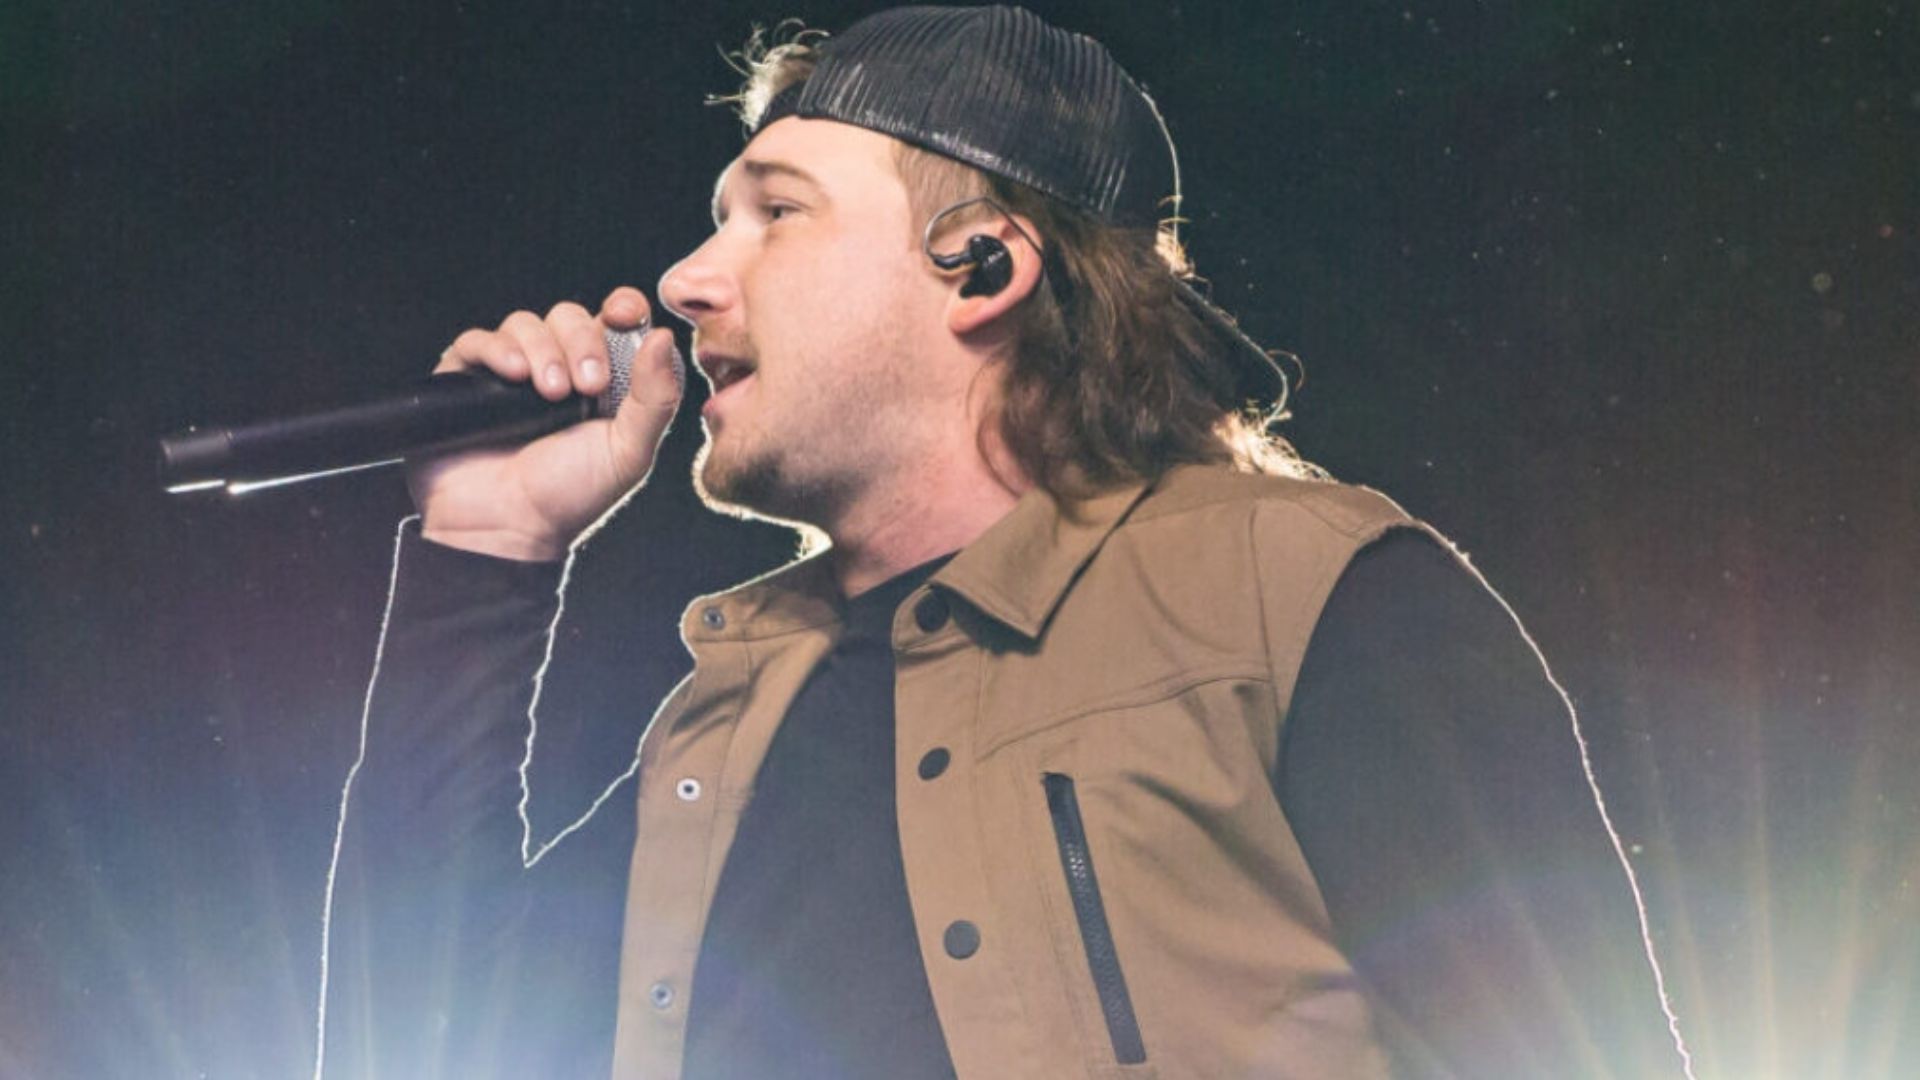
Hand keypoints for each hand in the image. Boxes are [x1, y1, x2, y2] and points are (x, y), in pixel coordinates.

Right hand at [406, 286, 683, 560]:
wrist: (508, 528)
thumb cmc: (571, 496)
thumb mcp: (629, 451)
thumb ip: (656, 397)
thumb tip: (664, 335)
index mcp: (600, 377)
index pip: (612, 320)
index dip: (621, 306)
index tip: (625, 313)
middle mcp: (555, 366)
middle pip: (569, 315)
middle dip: (582, 342)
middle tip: (587, 385)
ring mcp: (509, 371)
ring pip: (525, 323)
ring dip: (542, 350)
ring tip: (549, 392)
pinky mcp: (465, 379)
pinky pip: (478, 340)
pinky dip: (497, 349)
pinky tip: (512, 375)